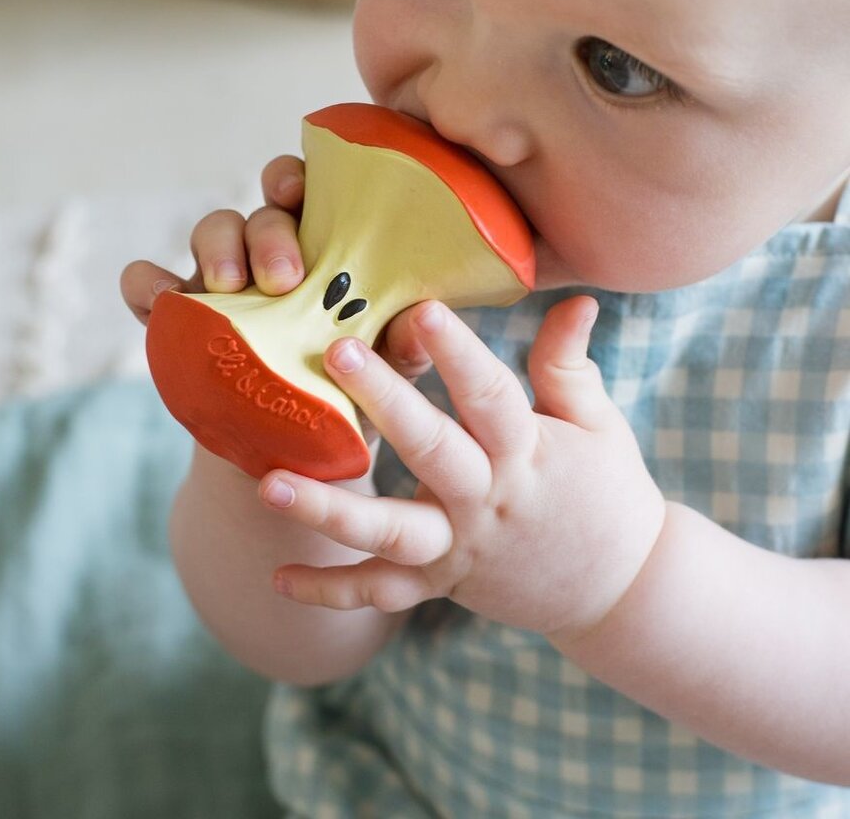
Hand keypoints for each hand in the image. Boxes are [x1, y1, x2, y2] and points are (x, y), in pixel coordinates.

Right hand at [120, 154, 433, 403]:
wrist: (294, 456)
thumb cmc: (349, 396)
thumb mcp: (384, 375)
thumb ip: (403, 346)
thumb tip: (420, 320)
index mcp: (324, 251)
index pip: (309, 193)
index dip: (296, 179)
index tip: (298, 194)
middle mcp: (270, 255)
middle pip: (262, 213)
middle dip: (268, 234)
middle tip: (283, 279)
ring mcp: (221, 283)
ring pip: (210, 231)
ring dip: (217, 249)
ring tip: (228, 288)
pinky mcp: (179, 318)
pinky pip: (147, 284)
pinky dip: (148, 283)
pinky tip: (165, 300)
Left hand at [259, 296, 666, 639]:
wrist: (621, 590)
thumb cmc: (608, 492)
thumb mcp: (597, 423)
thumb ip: (569, 363)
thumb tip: (576, 297)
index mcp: (527, 453)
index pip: (491, 397)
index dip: (459, 354)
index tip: (423, 310)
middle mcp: (487, 501)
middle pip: (431, 451)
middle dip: (386, 403)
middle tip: (335, 353)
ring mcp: (459, 549)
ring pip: (391, 534)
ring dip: (330, 511)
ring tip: (268, 486)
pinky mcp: (439, 584)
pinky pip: (380, 593)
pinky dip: (330, 591)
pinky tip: (278, 579)